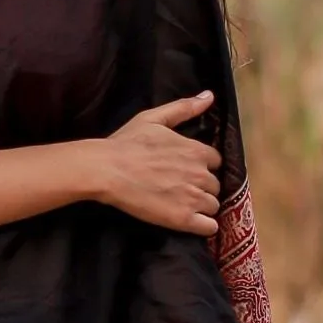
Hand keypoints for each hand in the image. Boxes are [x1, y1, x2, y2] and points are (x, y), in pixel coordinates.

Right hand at [93, 92, 219, 235]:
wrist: (107, 170)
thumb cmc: (127, 143)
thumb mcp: (155, 118)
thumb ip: (185, 108)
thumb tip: (209, 96)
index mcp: (197, 151)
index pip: (215, 162)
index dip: (203, 166)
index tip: (189, 170)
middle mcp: (200, 174)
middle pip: (215, 185)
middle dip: (202, 187)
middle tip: (183, 189)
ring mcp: (193, 198)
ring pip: (213, 206)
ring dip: (203, 206)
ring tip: (184, 206)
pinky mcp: (183, 219)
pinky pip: (209, 227)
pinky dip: (204, 225)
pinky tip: (192, 221)